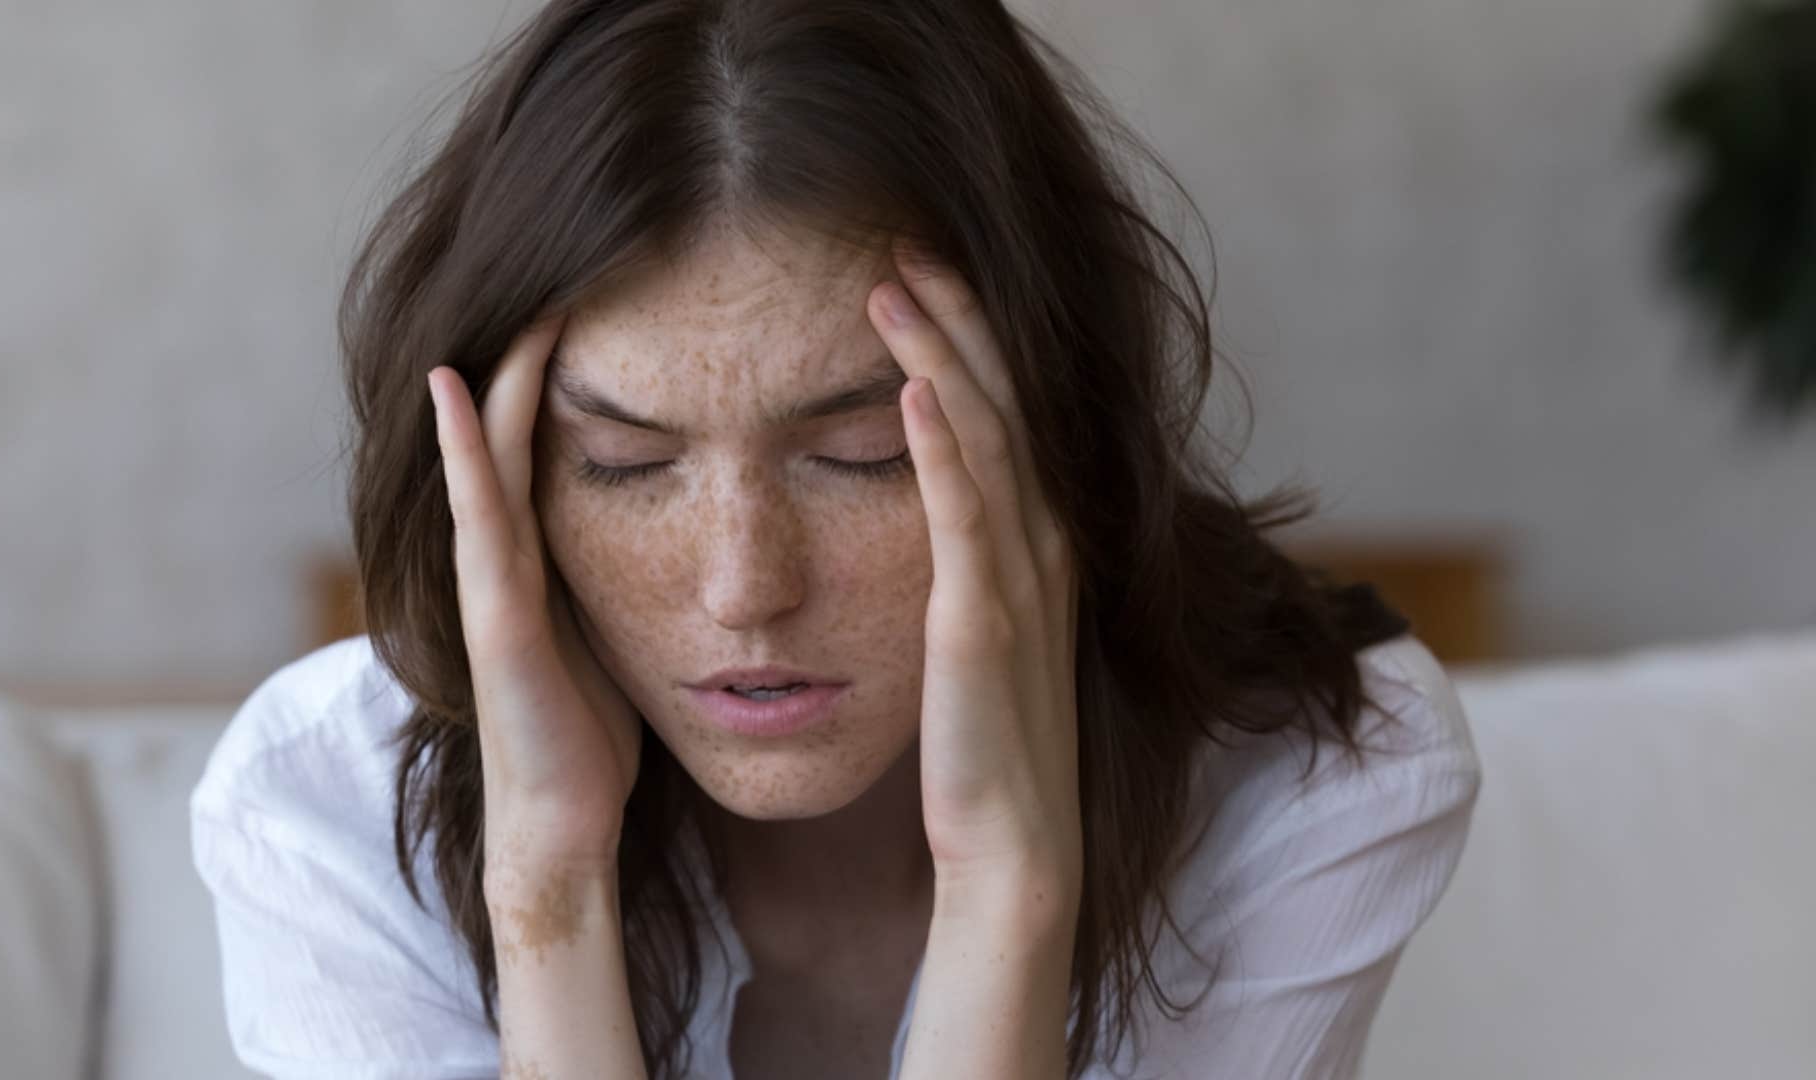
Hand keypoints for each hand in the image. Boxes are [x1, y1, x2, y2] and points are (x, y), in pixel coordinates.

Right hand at [426, 316, 641, 875]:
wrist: (558, 826)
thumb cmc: (590, 737)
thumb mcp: (616, 632)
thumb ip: (622, 577)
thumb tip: (677, 530)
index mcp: (542, 558)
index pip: (548, 443)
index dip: (565, 374)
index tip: (604, 302)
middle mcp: (507, 558)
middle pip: (512, 434)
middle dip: (532, 357)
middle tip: (566, 272)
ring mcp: (491, 583)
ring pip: (489, 458)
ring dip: (499, 378)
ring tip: (519, 302)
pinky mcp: (496, 617)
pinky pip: (481, 517)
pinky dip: (463, 450)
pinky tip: (454, 386)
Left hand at [867, 238, 1083, 910]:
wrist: (1013, 844)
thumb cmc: (985, 743)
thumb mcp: (983, 631)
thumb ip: (971, 563)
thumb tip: (934, 506)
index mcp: (1036, 542)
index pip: (1008, 411)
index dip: (972, 335)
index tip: (920, 270)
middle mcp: (1040, 544)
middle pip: (1004, 401)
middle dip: (957, 315)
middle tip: (904, 239)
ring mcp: (1018, 580)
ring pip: (986, 438)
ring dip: (942, 354)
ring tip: (893, 283)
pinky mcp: (981, 623)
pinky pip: (965, 517)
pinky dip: (943, 447)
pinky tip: (914, 388)